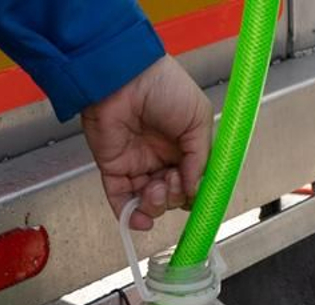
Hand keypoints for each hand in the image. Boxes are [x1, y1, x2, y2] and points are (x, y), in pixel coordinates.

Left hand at [81, 56, 212, 230]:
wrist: (125, 76)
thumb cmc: (163, 86)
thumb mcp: (198, 119)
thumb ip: (200, 158)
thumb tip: (195, 189)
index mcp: (183, 147)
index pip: (191, 183)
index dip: (194, 194)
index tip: (196, 195)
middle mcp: (161, 158)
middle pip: (172, 196)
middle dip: (175, 197)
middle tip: (173, 180)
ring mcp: (137, 164)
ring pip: (148, 202)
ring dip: (156, 206)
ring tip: (156, 189)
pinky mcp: (114, 167)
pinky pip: (121, 200)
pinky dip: (130, 216)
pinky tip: (140, 219)